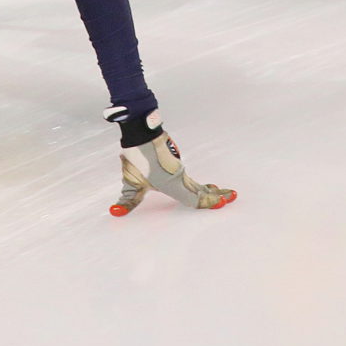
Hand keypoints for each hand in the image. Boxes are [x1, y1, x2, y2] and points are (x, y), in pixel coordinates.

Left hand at [104, 106, 234, 213]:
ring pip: (196, 183)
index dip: (209, 202)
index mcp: (172, 184)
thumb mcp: (130, 182)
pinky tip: (202, 185)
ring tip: (219, 192)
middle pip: (200, 190)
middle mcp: (178, 177)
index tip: (223, 202)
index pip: (193, 198)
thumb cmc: (136, 157)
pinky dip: (200, 184)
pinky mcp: (175, 163)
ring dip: (209, 189)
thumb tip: (113, 213)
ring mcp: (178, 169)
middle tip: (231, 196)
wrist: (141, 132)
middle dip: (216, 195)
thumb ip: (127, 201)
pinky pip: (190, 178)